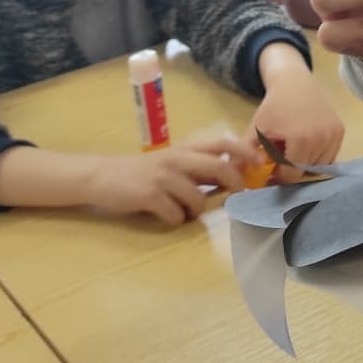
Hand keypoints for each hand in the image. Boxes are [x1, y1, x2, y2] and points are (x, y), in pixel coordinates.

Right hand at [83, 134, 251, 225]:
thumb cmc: (143, 172)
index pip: (222, 143)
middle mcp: (177, 159)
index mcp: (185, 149)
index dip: (245, 152)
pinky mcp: (149, 195)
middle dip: (234, 186)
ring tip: (181, 209)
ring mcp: (163, 176)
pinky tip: (164, 214)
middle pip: (220, 169)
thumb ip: (199, 169)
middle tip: (236, 198)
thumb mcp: (173, 163)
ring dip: (195, 211)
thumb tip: (233, 180)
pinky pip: (177, 215)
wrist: (102, 176)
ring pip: (199, 199)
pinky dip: (175, 219)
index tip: (260, 164)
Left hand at [251, 46, 344, 176]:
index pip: (291, 175)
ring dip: (305, 165)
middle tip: (281, 161)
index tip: (271, 170)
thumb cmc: (273, 108)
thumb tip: (236, 182)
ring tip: (293, 152)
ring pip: (319, 166)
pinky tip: (305, 147)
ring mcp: (333, 135)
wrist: (294, 83)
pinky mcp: (340, 132)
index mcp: (301, 139)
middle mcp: (322, 138)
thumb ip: (244, 156)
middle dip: (291, 171)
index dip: (278, 176)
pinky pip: (330, 156)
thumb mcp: (256, 130)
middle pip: (305, 172)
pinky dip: (318, 157)